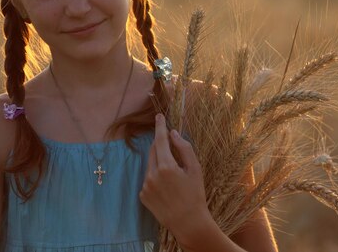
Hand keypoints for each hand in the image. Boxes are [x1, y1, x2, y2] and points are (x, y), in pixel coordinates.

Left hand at [139, 113, 211, 242]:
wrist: (187, 222)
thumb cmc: (195, 194)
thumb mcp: (195, 169)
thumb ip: (184, 148)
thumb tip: (174, 133)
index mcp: (166, 166)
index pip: (160, 140)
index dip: (160, 127)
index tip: (158, 116)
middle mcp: (152, 174)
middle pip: (154, 150)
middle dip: (161, 144)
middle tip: (172, 148)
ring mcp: (145, 185)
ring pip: (150, 165)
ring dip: (159, 162)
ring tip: (173, 175)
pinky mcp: (142, 195)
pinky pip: (148, 179)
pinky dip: (156, 177)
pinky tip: (167, 188)